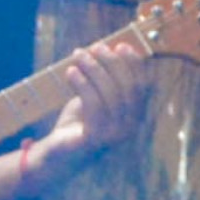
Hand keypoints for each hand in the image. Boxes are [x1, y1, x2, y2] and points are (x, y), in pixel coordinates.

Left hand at [29, 36, 150, 184]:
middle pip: (129, 88)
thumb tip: (109, 49)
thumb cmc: (78, 122)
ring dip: (94, 69)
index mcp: (134, 115)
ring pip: (111, 94)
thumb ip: (106, 79)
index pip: (142, 85)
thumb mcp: (95, 98)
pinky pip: (93, 106)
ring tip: (78, 56)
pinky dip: (82, 84)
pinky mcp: (95, 139)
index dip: (134, 63)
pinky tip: (71, 72)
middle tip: (94, 47)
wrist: (57, 154)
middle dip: (112, 63)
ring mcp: (114, 135)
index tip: (120, 44)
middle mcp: (130, 127)